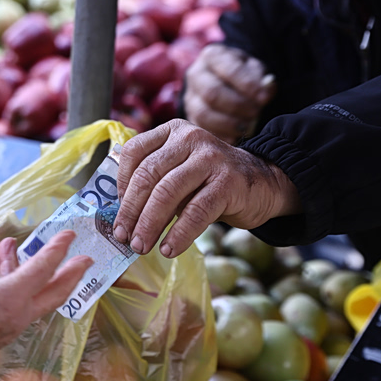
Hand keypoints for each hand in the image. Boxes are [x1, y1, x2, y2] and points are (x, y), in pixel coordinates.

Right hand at [0, 231, 92, 353]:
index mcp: (13, 298)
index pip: (44, 268)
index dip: (57, 248)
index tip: (71, 234)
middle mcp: (17, 315)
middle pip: (53, 292)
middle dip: (70, 273)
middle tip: (84, 259)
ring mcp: (7, 326)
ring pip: (25, 295)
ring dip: (16, 269)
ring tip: (4, 247)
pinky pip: (1, 303)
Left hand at [112, 119, 300, 258]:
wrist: (262, 183)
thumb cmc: (209, 182)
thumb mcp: (179, 171)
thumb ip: (153, 183)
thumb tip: (121, 218)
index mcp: (172, 131)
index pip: (134, 153)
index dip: (121, 187)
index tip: (118, 214)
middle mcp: (190, 138)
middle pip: (148, 175)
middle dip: (131, 211)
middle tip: (124, 238)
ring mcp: (211, 158)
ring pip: (168, 192)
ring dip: (149, 224)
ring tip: (141, 247)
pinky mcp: (228, 182)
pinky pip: (195, 211)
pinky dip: (178, 234)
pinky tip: (168, 249)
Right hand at [184, 44, 275, 143]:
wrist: (223, 82)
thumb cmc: (241, 74)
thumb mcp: (253, 69)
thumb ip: (261, 78)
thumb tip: (267, 89)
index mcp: (212, 56)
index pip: (230, 70)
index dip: (248, 86)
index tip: (265, 98)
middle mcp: (195, 75)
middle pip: (212, 93)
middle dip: (238, 106)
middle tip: (256, 113)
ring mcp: (190, 98)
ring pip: (204, 114)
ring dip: (229, 123)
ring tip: (247, 126)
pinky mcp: (190, 118)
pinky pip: (203, 130)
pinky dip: (222, 136)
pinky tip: (237, 136)